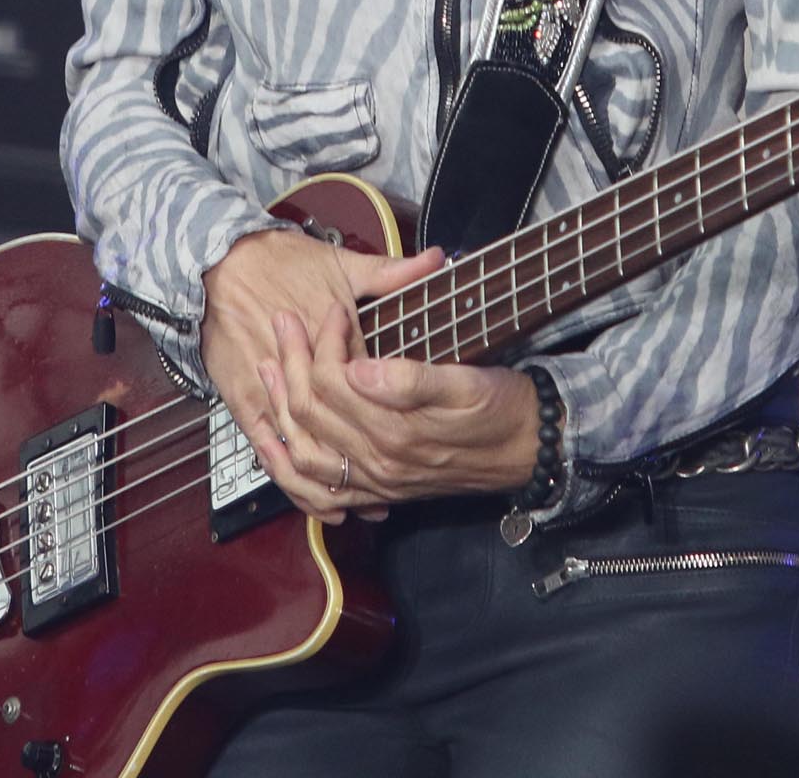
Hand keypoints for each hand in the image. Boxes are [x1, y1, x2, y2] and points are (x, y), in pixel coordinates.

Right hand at [201, 227, 441, 511]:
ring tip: (376, 501)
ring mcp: (273, 398)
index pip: (372, 389)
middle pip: (343, 429)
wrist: (219, 264)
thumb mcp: (341, 263)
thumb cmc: (280, 261)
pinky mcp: (246, 407)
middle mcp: (305, 380)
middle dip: (376, 457)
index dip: (399, 411)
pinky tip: (326, 504)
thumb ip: (391, 271)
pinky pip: (273, 457)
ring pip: (310, 455)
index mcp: (334, 345)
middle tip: (409, 477)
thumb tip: (437, 261)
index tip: (429, 432)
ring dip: (341, 484)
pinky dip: (300, 484)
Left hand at [256, 306, 541, 523]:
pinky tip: (280, 440)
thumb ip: (412, 380)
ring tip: (269, 369)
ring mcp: (376, 482)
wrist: (529, 450)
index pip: (333, 382)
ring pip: (304, 452)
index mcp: (396, 432)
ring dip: (280, 409)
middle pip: (309, 413)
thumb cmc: (502, 410)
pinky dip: (291, 465)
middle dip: (290, 361)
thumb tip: (361, 370)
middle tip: (285, 322)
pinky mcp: (379, 490)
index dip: (325, 340)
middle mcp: (379, 463)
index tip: (335, 308)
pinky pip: (319, 488)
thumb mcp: (467, 384)